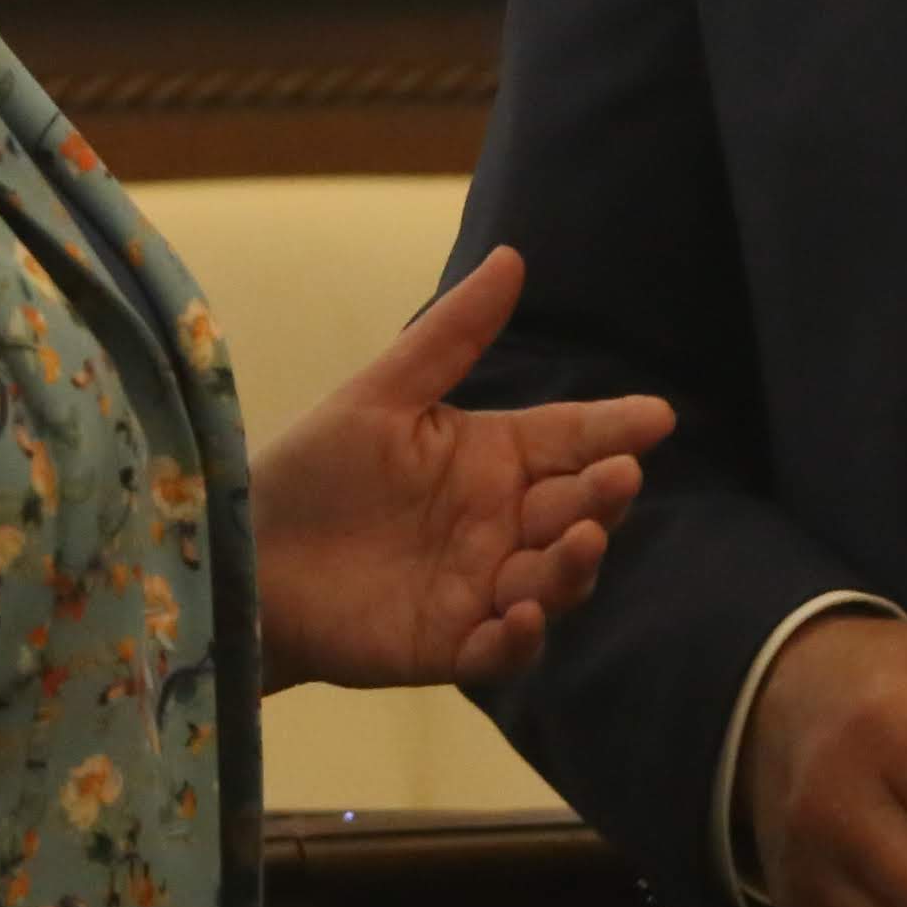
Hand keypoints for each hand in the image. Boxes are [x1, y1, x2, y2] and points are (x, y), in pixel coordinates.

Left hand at [250, 247, 671, 689]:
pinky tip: (514, 616)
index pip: (570, 438)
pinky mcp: (452, 645)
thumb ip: (451, 336)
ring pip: (554, 579)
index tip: (658, 416)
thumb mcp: (382, 395)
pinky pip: (500, 650)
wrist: (248, 558)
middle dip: (605, 495)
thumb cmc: (316, 470)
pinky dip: (516, 640)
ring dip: (574, 565)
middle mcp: (503, 522)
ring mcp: (484, 586)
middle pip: (576, 508)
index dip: (614, 428)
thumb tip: (514, 256)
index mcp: (493, 458)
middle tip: (619, 477)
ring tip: (578, 540)